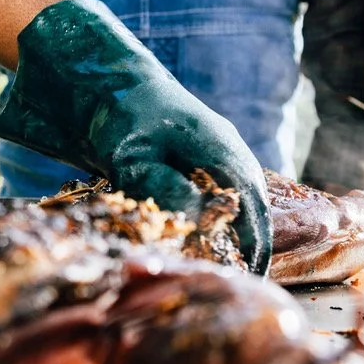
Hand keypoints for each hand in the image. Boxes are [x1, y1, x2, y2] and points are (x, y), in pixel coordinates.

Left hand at [0, 0, 271, 273]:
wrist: (110, 80)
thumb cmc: (122, 117)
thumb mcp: (135, 157)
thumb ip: (164, 188)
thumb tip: (196, 224)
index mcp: (222, 151)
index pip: (252, 210)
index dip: (252, 248)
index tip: (245, 280)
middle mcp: (231, 151)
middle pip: (253, 207)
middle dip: (247, 245)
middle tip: (234, 283)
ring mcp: (221, 151)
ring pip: (240, 200)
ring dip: (235, 232)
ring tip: (222, 267)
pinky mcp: (206, 154)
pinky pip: (224, 192)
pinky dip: (220, 217)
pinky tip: (203, 239)